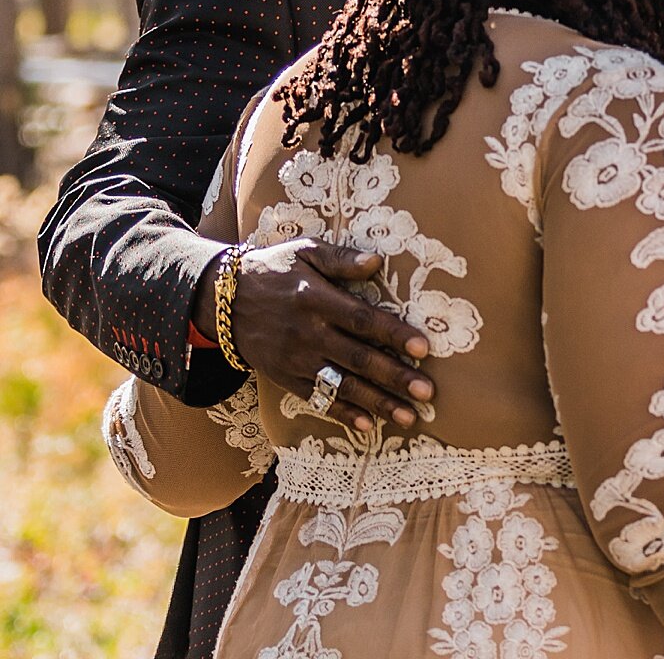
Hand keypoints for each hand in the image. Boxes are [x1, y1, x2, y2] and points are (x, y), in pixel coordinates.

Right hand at [195, 240, 432, 431]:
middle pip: (358, 359)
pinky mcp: (286, 378)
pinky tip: (368, 425)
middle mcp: (307, 334)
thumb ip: (341, 259)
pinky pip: (318, 399)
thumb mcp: (304, 252)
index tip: (424, 348)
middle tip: (427, 392)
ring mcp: (296, 360)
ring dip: (377, 402)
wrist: (222, 301)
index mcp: (316, 300)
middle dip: (394, 377)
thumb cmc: (274, 270)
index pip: (362, 320)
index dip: (393, 335)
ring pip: (342, 385)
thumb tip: (377, 261)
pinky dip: (342, 413)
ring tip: (408, 416)